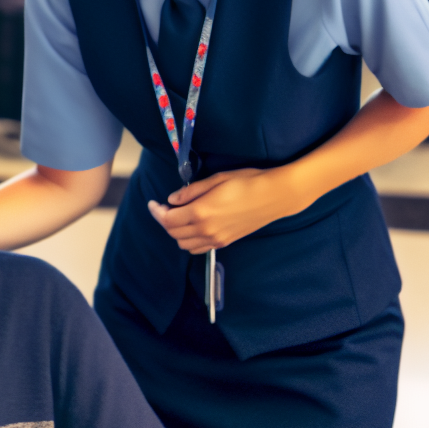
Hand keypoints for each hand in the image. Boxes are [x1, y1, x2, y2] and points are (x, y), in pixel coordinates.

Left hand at [147, 166, 317, 252]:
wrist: (275, 196)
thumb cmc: (248, 182)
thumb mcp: (216, 179)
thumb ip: (191, 191)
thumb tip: (172, 199)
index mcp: (201, 212)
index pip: (168, 219)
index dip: (156, 211)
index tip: (153, 203)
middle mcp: (206, 230)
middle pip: (173, 233)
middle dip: (164, 221)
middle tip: (164, 207)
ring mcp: (216, 239)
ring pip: (184, 244)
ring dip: (176, 232)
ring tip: (179, 217)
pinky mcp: (225, 242)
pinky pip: (199, 248)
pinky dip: (190, 241)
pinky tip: (193, 226)